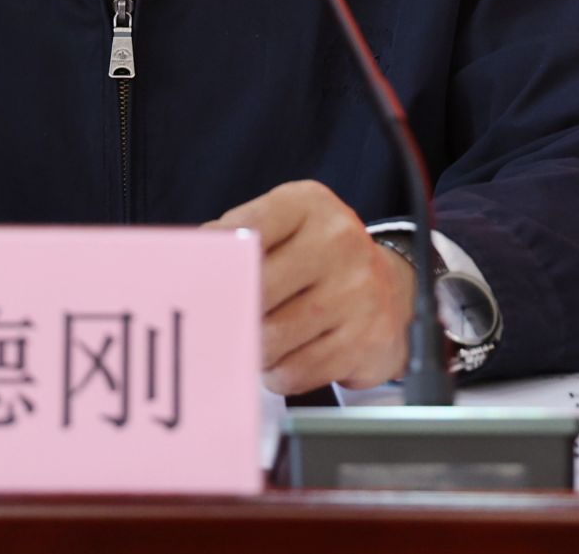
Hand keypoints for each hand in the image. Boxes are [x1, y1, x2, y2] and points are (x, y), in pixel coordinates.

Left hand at [207, 179, 414, 393]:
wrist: (394, 290)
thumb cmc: (317, 259)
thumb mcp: (284, 227)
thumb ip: (236, 238)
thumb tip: (184, 264)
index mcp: (309, 205)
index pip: (245, 229)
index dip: (215, 261)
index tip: (197, 281)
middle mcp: (339, 241)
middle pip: (256, 289)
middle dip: (230, 312)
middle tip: (218, 321)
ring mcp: (357, 292)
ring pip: (271, 337)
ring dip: (252, 347)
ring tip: (255, 338)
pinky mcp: (366, 340)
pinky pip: (295, 372)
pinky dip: (277, 373)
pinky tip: (284, 357)